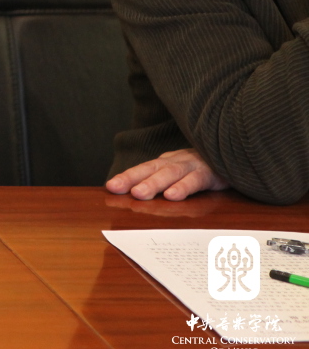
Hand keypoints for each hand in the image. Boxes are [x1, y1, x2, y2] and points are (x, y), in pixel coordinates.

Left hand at [105, 148, 228, 200]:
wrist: (238, 153)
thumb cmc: (206, 168)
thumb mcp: (182, 174)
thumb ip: (164, 182)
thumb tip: (138, 195)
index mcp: (168, 162)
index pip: (144, 168)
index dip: (127, 176)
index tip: (110, 186)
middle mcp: (178, 161)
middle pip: (152, 169)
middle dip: (132, 178)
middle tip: (116, 188)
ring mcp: (194, 165)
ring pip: (171, 173)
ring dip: (154, 183)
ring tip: (139, 194)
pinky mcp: (212, 172)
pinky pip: (196, 179)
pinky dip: (184, 187)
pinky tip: (173, 195)